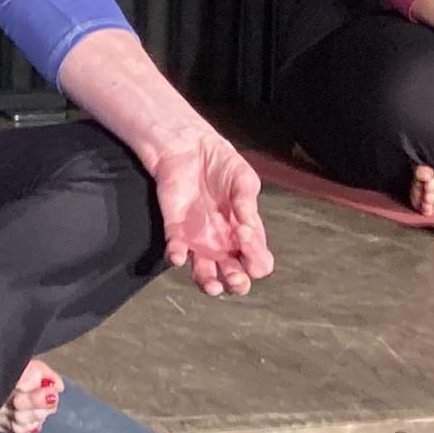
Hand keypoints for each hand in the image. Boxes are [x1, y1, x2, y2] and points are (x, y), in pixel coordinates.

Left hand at [147, 130, 275, 297]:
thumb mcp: (243, 178)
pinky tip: (179, 255)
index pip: (258, 260)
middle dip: (237, 284)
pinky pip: (176, 253)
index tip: (246, 238)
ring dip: (208, 284)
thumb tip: (249, 226)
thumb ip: (247, 201)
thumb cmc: (221, 163)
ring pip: (205, 276)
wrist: (189, 148)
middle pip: (234, 277)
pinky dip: (176, 257)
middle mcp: (224, 243)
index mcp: (246, 233)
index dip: (256, 259)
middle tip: (235, 277)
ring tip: (212, 283)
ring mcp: (200, 240)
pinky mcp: (176, 232)